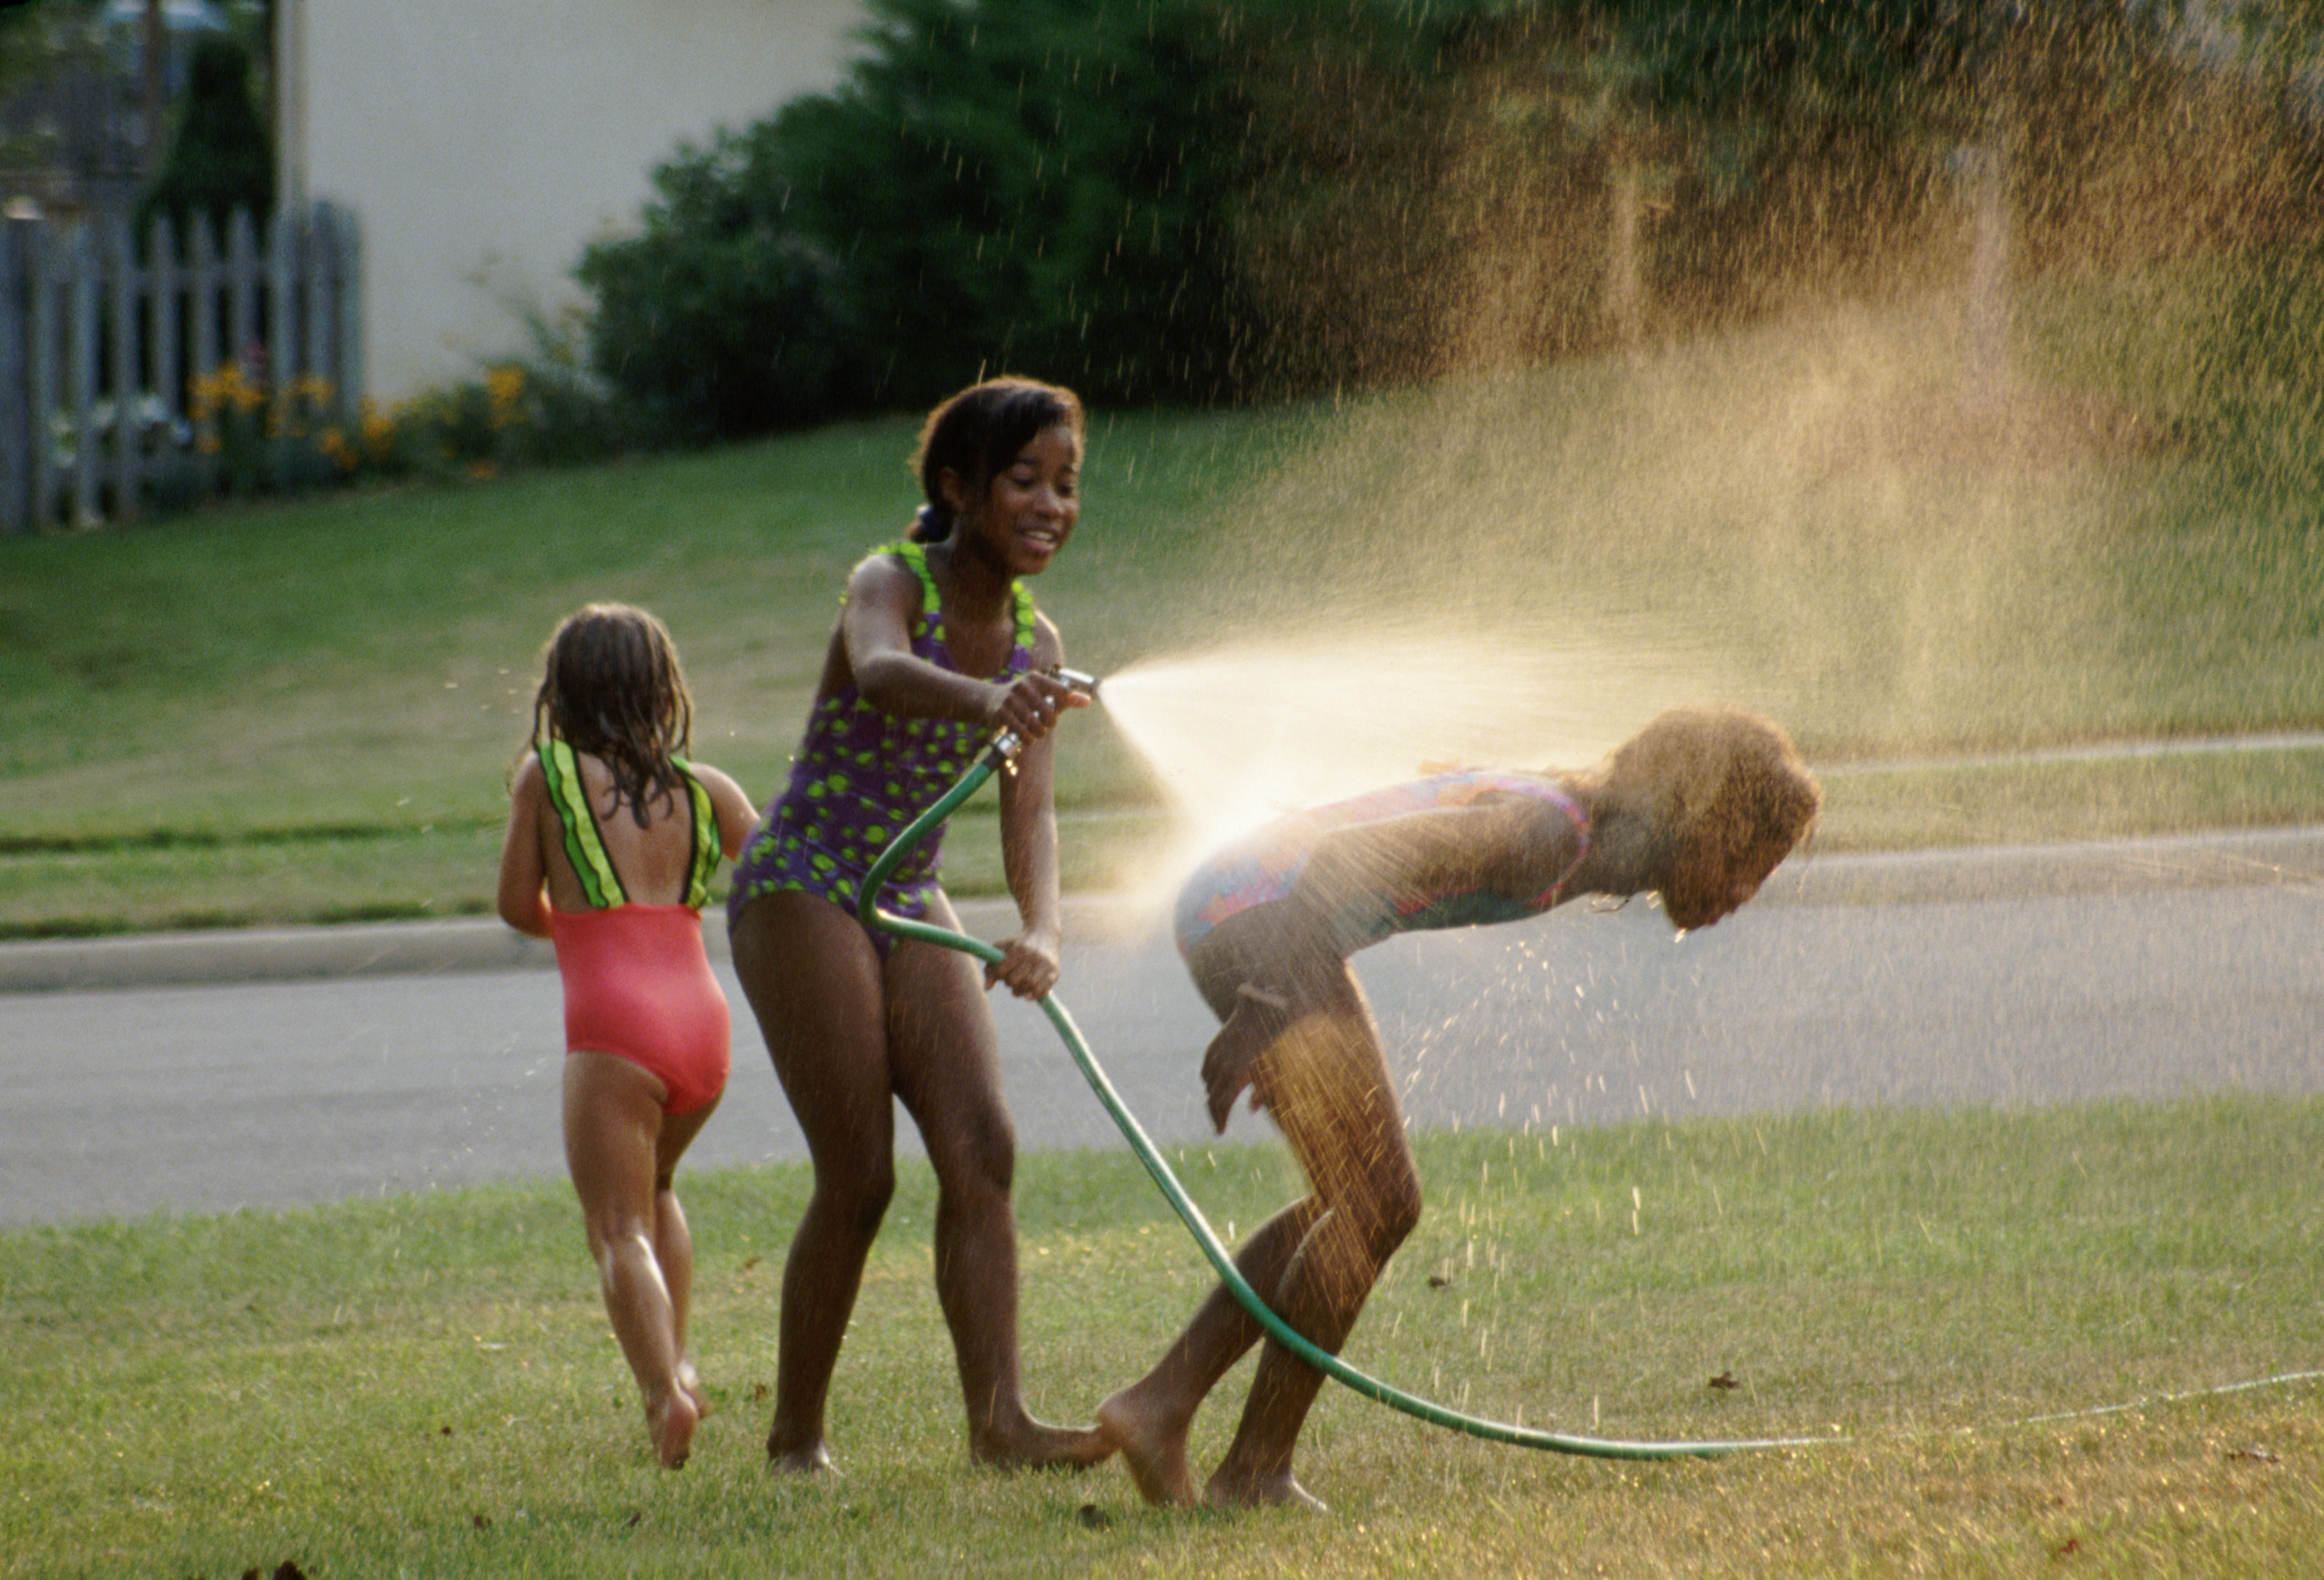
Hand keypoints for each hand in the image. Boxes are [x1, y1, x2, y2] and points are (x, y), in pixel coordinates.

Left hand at [984, 924, 1062, 1000]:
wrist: (1044, 935)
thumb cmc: (1017, 944)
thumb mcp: (1001, 949)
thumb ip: (990, 968)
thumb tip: (986, 988)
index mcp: (1020, 948)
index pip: (1001, 970)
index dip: (998, 974)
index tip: (1001, 971)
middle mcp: (1034, 956)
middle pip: (1014, 980)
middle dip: (1009, 983)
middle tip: (1011, 979)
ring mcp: (1046, 964)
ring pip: (1029, 986)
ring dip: (1020, 991)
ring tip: (1019, 986)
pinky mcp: (1055, 972)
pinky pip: (1044, 989)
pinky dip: (1035, 995)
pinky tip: (1029, 994)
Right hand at [986, 671, 1089, 743]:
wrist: (990, 700)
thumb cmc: (1025, 699)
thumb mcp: (1043, 694)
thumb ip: (1066, 698)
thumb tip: (1088, 701)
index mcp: (1036, 678)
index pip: (1062, 692)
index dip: (1062, 705)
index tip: (1054, 710)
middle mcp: (1023, 686)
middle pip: (1050, 712)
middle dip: (1049, 723)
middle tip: (1044, 725)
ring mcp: (1010, 699)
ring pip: (1035, 725)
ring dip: (1038, 733)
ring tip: (1036, 732)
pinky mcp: (1001, 713)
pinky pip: (1022, 732)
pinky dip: (1028, 739)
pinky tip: (1027, 737)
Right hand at [1200, 983, 1291, 1133]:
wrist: (1265, 1010)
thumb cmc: (1276, 1042)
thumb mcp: (1273, 1071)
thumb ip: (1262, 1093)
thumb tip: (1250, 1110)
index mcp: (1237, 1075)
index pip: (1221, 1106)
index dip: (1220, 1121)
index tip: (1221, 1132)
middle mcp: (1222, 1066)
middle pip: (1211, 1098)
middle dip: (1215, 1113)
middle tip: (1220, 1124)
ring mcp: (1216, 1055)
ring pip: (1207, 1084)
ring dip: (1212, 1095)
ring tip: (1220, 1105)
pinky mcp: (1214, 1045)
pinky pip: (1206, 1068)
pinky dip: (1209, 1079)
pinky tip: (1216, 1084)